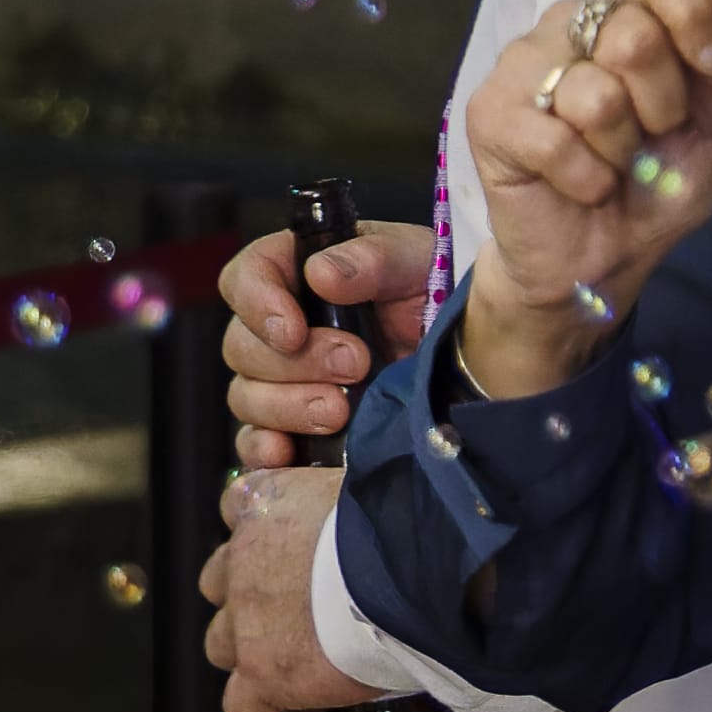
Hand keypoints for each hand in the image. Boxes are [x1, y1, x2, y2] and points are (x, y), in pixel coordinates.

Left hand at [203, 464, 389, 711]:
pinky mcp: (263, 671)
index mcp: (269, 501)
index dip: (262, 525)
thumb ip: (357, 494)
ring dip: (255, 649)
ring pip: (223, 639)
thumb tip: (379, 508)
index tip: (291, 540)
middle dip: (253, 592)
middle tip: (303, 607)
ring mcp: (247, 619)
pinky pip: (245, 706)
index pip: (240, 502)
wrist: (419, 567)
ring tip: (305, 661)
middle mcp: (245, 557)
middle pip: (223, 578)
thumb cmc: (412, 518)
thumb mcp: (377, 482)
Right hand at [223, 216, 442, 469]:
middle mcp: (283, 330)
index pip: (245, 279)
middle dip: (296, 362)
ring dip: (289, 406)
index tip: (292, 329)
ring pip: (247, 397)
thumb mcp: (418, 262)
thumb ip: (372, 258)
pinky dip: (264, 450)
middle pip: (242, 347)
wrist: (469, 362)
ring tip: (340, 411)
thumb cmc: (438, 296)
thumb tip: (321, 273)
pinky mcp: (294, 430)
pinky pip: (254, 445)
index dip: (257, 303)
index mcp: (298, 275)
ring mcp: (285, 383)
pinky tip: (289, 453)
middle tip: (355, 364)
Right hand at [449, 0, 711, 397]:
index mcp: (629, 11)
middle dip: (663, 106)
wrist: (601, 259)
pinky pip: (556, 140)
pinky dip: (586, 179)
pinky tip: (581, 185)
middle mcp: (573, 23)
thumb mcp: (708, 125)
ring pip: (598, 94)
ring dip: (622, 150)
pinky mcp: (489, 112)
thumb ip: (711, 66)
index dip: (691, 9)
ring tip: (611, 163)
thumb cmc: (654, 185)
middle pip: (634, 32)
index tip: (710, 64)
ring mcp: (524, 62)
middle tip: (649, 137)